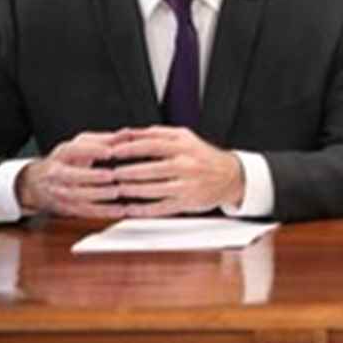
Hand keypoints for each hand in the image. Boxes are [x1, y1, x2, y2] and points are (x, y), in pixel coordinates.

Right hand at [15, 131, 130, 217]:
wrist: (38, 183)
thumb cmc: (69, 159)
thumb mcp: (83, 145)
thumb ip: (106, 140)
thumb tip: (128, 133)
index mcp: (62, 154)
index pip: (74, 150)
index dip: (92, 150)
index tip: (110, 151)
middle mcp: (57, 173)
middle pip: (70, 175)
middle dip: (91, 176)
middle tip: (112, 175)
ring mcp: (60, 192)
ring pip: (76, 195)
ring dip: (98, 195)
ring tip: (117, 192)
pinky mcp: (67, 208)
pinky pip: (84, 212)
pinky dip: (102, 212)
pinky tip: (120, 210)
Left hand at [103, 126, 244, 216]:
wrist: (231, 176)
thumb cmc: (202, 155)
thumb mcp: (184, 137)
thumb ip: (156, 133)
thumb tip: (126, 132)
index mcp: (184, 146)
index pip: (151, 145)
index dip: (129, 149)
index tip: (112, 152)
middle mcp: (187, 165)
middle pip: (150, 169)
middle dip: (127, 172)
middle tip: (111, 174)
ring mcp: (187, 185)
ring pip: (154, 190)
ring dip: (132, 190)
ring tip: (117, 189)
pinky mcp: (187, 203)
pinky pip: (161, 208)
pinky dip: (143, 210)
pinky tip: (130, 209)